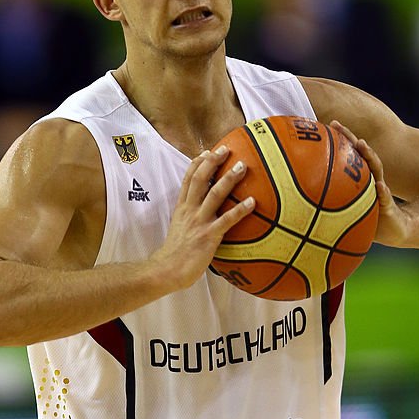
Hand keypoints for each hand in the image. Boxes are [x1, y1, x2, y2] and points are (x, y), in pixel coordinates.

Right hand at [153, 145, 254, 290]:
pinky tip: (252, 202)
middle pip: (200, 179)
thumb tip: (203, 214)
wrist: (166, 270)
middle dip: (213, 162)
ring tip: (242, 166)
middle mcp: (190, 210)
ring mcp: (199, 222)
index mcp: (182, 208)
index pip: (188, 180)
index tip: (207, 152)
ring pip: (214, 194)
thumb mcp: (179, 229)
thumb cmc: (175, 254)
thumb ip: (190, 218)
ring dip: (229, 179)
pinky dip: (240, 210)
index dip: (197, 163)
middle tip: (226, 149)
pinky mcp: (209, 236)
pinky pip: (227, 220)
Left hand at [330, 120, 411, 247]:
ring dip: (369, 156)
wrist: (395, 230)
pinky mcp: (389, 207)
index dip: (338, 140)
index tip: (325, 126)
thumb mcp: (347, 210)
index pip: (349, 156)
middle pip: (361, 154)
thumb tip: (301, 201)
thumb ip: (331, 204)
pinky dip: (383, 192)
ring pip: (376, 170)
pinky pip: (385, 199)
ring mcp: (381, 191)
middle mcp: (371, 179)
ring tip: (362, 145)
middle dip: (350, 138)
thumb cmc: (368, 218)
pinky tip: (380, 187)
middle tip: (336, 125)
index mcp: (361, 179)